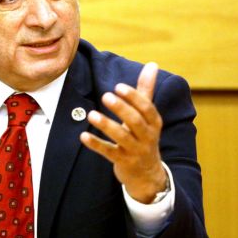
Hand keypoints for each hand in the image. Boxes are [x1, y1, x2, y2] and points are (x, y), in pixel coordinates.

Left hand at [80, 62, 165, 202]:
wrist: (147, 174)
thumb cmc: (144, 136)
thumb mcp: (148, 116)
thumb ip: (146, 90)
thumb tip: (152, 64)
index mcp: (154, 123)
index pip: (147, 108)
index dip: (134, 97)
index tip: (119, 86)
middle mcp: (147, 137)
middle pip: (136, 122)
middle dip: (122, 109)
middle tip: (106, 96)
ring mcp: (135, 151)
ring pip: (122, 138)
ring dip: (107, 125)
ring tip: (92, 114)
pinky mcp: (123, 162)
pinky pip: (108, 153)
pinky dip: (96, 144)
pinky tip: (83, 135)